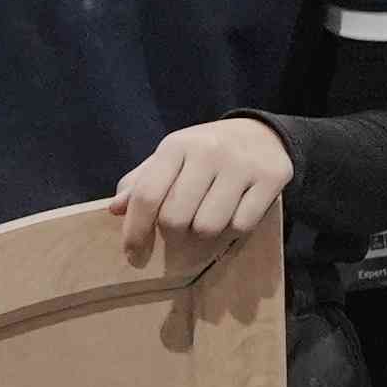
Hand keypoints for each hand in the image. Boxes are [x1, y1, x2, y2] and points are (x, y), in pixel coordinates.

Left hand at [114, 114, 294, 255]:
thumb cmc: (205, 152)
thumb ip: (142, 182)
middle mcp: (208, 151)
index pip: (147, 195)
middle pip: (176, 218)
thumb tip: (116, 209)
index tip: (132, 253)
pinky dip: (233, 229)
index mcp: (177, 145)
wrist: (262, 133)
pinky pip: (241, 226)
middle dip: (173, 233)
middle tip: (181, 228)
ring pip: (208, 227)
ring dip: (204, 233)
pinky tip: (234, 213)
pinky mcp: (270, 178)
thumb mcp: (171, 158)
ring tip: (207, 218)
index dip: (135, 229)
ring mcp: (241, 164)